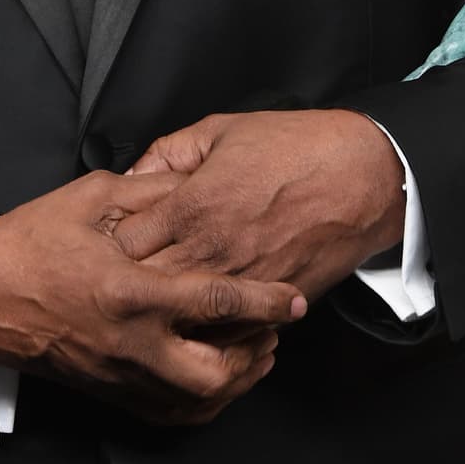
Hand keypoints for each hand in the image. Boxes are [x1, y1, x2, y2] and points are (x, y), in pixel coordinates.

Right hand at [0, 171, 304, 425]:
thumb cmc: (32, 242)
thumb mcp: (92, 198)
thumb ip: (151, 192)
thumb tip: (196, 186)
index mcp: (131, 292)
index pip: (216, 303)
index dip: (264, 302)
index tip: (295, 299)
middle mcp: (132, 344)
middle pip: (217, 373)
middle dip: (255, 355)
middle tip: (272, 329)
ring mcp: (120, 375)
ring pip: (198, 402)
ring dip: (235, 382)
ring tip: (253, 352)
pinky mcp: (109, 392)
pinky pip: (171, 414)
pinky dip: (204, 401)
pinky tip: (214, 377)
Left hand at [113, 110, 405, 301]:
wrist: (361, 176)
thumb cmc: (294, 148)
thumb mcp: (219, 132)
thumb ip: (167, 154)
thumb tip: (132, 177)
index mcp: (191, 206)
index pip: (123, 244)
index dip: (105, 247)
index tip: (102, 244)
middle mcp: (212, 250)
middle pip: (144, 289)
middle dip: (124, 287)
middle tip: (115, 281)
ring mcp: (241, 282)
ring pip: (182, 320)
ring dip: (163, 315)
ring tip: (149, 306)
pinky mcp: (271, 302)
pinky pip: (228, 332)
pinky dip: (209, 329)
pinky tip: (197, 319)